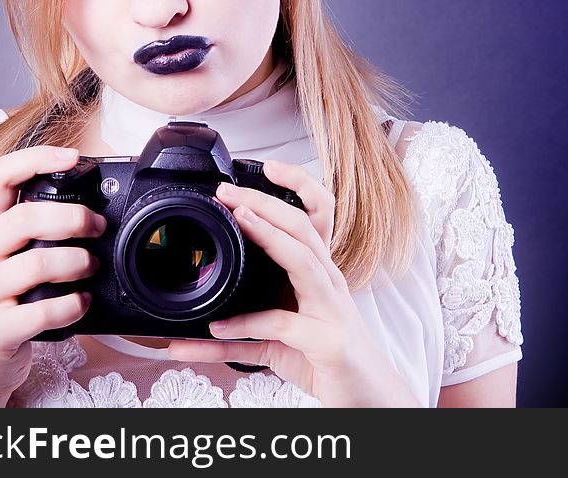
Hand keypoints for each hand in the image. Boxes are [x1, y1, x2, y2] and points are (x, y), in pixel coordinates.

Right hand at [0, 145, 102, 401]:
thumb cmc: (15, 294)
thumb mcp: (20, 253)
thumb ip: (45, 227)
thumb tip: (99, 204)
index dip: (36, 159)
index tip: (73, 158)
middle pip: (24, 218)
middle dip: (73, 219)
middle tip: (98, 227)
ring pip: (36, 264)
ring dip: (77, 263)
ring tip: (91, 267)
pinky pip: (43, 310)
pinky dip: (73, 305)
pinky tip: (82, 302)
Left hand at [167, 160, 420, 406]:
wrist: (367, 397)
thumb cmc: (325, 358)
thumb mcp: (283, 338)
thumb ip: (246, 329)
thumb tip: (200, 330)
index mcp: (319, 274)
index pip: (313, 217)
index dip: (293, 189)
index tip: (259, 171)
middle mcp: (328, 284)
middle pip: (303, 229)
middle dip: (265, 204)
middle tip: (228, 192)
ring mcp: (331, 310)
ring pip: (303, 261)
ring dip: (269, 237)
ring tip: (239, 222)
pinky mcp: (328, 343)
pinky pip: (283, 327)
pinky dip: (247, 325)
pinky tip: (219, 329)